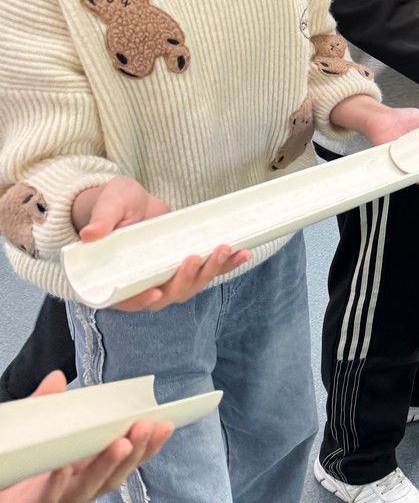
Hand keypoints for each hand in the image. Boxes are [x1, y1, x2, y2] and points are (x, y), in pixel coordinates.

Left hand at [0, 371, 173, 502]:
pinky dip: (54, 486)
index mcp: (73, 475)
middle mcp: (66, 496)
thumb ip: (40, 410)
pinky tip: (63, 469)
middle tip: (149, 427)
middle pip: (108, 478)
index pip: (117, 461)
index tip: (165, 423)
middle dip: (133, 453)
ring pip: (82, 492)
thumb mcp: (23, 436)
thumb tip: (58, 378)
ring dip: (104, 468)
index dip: (143, 446)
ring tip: (122, 444)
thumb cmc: (5, 473)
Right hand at [73, 177, 249, 311]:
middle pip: (166, 294)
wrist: (133, 201)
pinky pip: (208, 270)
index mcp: (118, 277)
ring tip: (226, 250)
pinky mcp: (187, 265)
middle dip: (185, 280)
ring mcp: (168, 276)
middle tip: (195, 257)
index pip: (125, 299)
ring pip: (191, 285)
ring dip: (210, 271)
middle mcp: (144, 283)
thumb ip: (102, 220)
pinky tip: (243, 253)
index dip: (139, 301)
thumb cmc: (113, 205)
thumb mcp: (108, 206)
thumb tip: (91, 234)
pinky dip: (227, 264)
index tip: (155, 294)